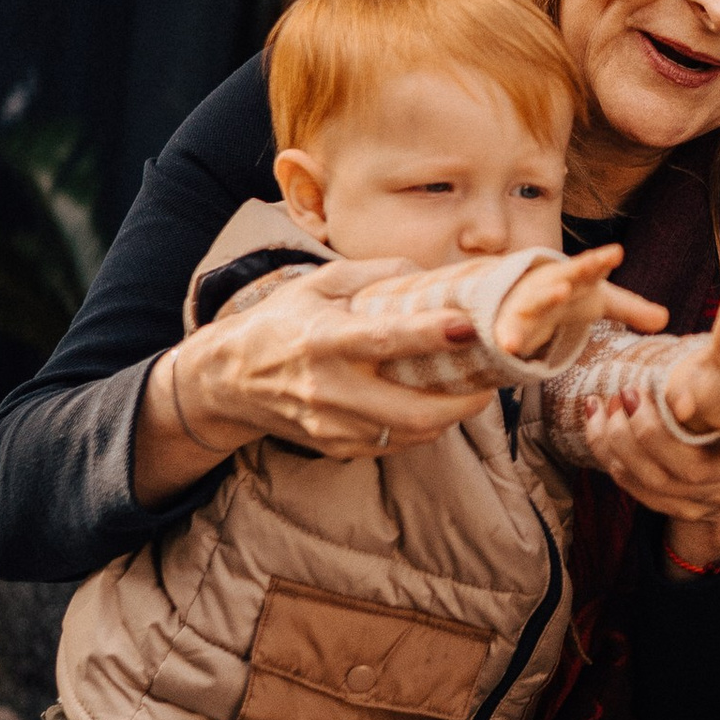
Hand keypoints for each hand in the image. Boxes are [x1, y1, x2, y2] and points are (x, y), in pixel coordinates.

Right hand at [133, 273, 495, 499]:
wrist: (228, 379)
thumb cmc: (282, 321)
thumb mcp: (319, 282)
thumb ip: (376, 273)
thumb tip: (432, 273)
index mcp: (323, 338)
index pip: (384, 340)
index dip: (430, 335)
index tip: (469, 325)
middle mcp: (327, 388)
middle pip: (408, 410)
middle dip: (462, 401)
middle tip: (491, 379)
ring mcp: (330, 425)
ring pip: (407, 435)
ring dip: (449, 416)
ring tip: (472, 391)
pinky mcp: (334, 446)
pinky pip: (392, 446)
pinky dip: (422, 429)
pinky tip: (435, 406)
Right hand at [490, 245, 666, 358]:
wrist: (520, 298)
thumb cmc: (566, 296)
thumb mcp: (598, 301)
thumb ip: (631, 309)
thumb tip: (666, 319)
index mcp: (575, 277)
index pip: (591, 267)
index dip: (602, 260)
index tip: (617, 253)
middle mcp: (551, 285)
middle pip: (565, 276)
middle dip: (576, 270)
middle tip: (593, 263)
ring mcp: (529, 303)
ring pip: (536, 299)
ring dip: (546, 296)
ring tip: (559, 293)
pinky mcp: (511, 323)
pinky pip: (509, 331)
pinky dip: (508, 338)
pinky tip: (509, 347)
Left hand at [574, 390, 719, 569]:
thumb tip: (681, 402)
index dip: (694, 439)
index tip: (675, 406)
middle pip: (676, 470)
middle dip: (645, 429)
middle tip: (627, 393)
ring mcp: (696, 507)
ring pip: (646, 480)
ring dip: (616, 440)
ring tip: (605, 404)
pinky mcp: (671, 510)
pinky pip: (632, 486)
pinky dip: (608, 453)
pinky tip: (597, 422)